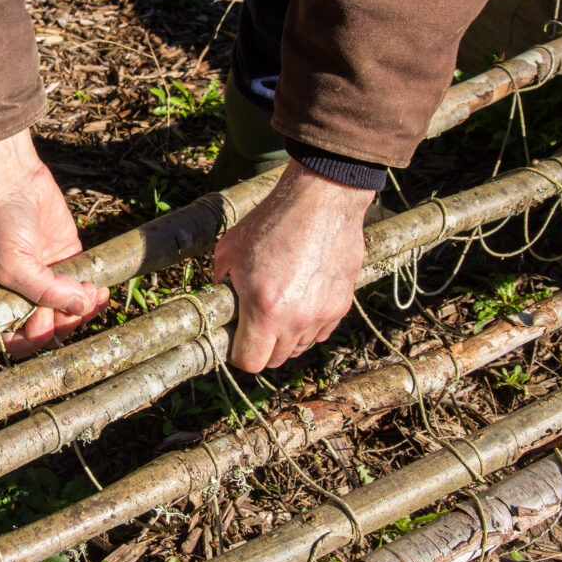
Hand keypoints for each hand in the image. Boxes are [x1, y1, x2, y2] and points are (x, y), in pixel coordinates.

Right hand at [0, 129, 107, 354]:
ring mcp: (46, 277)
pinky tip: (100, 291)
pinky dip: (93, 293)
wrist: (10, 179)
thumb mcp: (13, 264)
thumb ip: (44, 292)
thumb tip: (79, 307)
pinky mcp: (67, 258)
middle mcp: (22, 293)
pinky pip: (82, 286)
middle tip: (75, 306)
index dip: (33, 340)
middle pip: (48, 326)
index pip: (15, 337)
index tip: (46, 326)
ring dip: (84, 310)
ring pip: (70, 309)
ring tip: (93, 296)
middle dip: (65, 322)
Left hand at [214, 160, 373, 371]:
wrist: (322, 199)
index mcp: (265, 308)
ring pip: (299, 347)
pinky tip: (300, 300)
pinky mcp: (341, 305)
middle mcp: (297, 318)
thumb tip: (219, 305)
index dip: (238, 354)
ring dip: (286, 337)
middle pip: (276, 360)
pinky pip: (320, 331)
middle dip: (261, 347)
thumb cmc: (272, 221)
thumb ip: (222, 285)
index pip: (250, 362)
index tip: (235, 339)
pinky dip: (308, 325)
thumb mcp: (230, 251)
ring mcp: (323, 314)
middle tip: (254, 324)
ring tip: (278, 307)